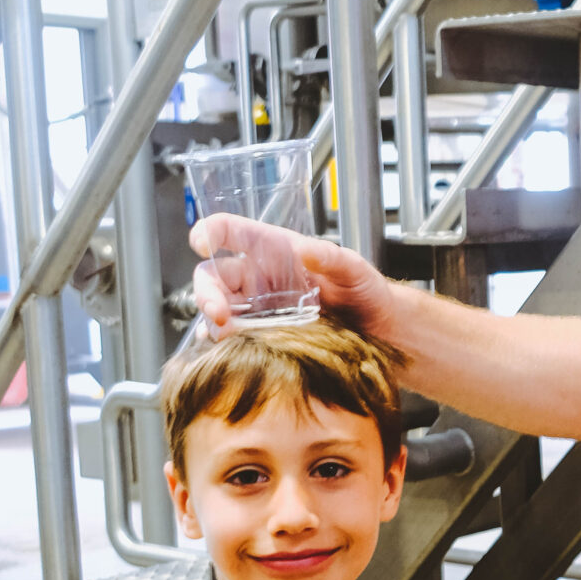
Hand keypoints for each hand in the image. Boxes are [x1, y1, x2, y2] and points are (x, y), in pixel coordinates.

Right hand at [189, 217, 399, 344]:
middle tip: (219, 314)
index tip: (201, 241)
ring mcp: (258, 308)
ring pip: (217, 309)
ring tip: (226, 335)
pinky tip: (228, 348)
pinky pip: (233, 337)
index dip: (211, 231)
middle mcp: (259, 277)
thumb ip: (332, 257)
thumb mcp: (355, 270)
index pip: (232, 231)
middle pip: (213, 276)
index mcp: (274, 249)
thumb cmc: (365, 291)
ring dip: (214, 321)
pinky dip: (225, 343)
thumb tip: (304, 250)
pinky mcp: (262, 335)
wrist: (379, 331)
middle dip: (207, 293)